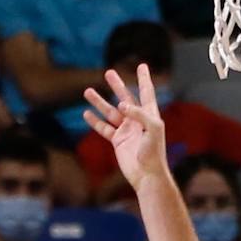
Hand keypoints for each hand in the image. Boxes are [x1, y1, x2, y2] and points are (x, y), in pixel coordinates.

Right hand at [83, 64, 167, 192]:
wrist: (147, 175)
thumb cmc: (154, 152)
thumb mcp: (152, 129)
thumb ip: (139, 114)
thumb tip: (121, 105)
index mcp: (150, 115)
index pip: (147, 93)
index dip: (144, 79)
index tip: (142, 66)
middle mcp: (138, 121)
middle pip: (126, 98)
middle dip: (118, 86)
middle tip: (109, 72)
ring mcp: (127, 130)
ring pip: (111, 112)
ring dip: (100, 102)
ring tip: (87, 91)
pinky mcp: (118, 141)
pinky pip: (104, 128)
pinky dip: (95, 121)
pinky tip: (86, 113)